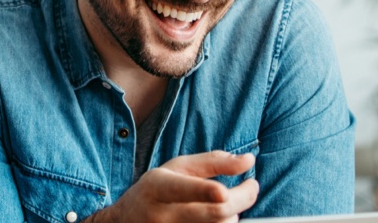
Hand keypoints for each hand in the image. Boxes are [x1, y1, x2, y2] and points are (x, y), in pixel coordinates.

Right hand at [90, 151, 259, 222]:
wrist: (125, 222)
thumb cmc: (156, 191)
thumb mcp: (177, 168)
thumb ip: (213, 162)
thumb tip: (249, 161)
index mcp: (159, 187)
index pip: (184, 190)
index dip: (205, 192)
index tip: (223, 191)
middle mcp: (163, 215)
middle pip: (215, 213)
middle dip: (243, 198)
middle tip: (251, 186)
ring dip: (232, 215)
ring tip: (222, 204)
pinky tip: (218, 219)